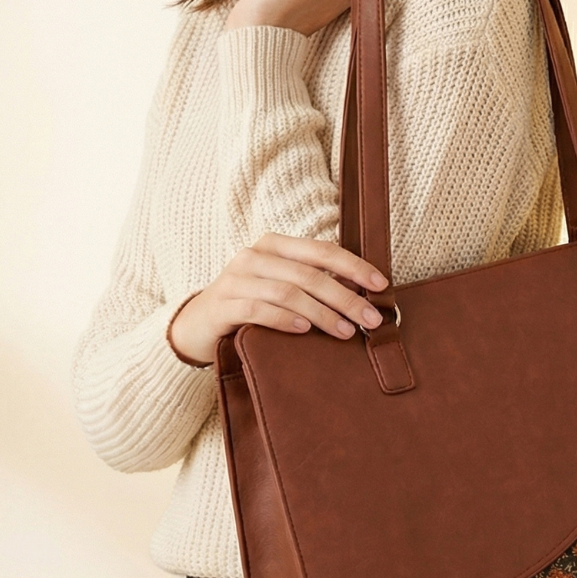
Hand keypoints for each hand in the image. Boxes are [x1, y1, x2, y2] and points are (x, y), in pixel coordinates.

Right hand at [168, 233, 389, 365]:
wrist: (195, 327)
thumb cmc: (249, 306)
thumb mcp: (281, 288)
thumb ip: (313, 285)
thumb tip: (364, 296)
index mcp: (274, 245)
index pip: (322, 250)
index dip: (354, 266)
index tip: (381, 285)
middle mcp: (254, 256)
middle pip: (310, 274)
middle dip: (346, 298)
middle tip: (371, 319)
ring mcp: (236, 279)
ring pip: (288, 292)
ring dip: (322, 313)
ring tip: (347, 331)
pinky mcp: (223, 305)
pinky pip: (259, 310)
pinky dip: (285, 320)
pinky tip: (305, 332)